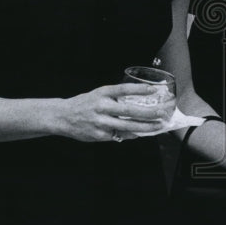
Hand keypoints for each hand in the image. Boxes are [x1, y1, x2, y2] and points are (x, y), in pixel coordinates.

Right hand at [57, 83, 173, 141]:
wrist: (63, 117)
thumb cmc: (85, 104)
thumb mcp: (98, 94)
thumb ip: (115, 97)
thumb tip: (139, 100)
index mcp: (102, 93)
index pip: (123, 89)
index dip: (140, 89)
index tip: (154, 89)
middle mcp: (101, 107)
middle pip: (129, 110)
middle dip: (149, 112)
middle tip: (162, 113)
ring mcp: (100, 122)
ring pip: (128, 126)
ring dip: (145, 126)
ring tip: (158, 125)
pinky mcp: (99, 135)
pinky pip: (120, 135)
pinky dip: (132, 134)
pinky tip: (141, 133)